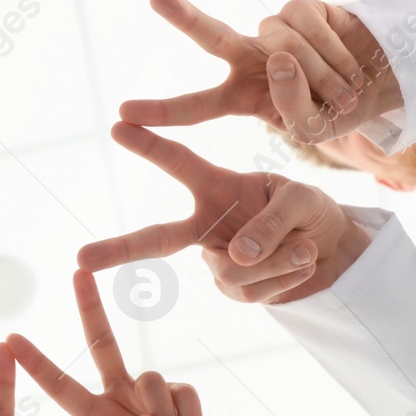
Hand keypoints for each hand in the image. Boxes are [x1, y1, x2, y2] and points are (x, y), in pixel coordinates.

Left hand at [8, 271, 212, 415]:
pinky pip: (185, 396)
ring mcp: (150, 390)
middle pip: (103, 343)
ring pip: (150, 381)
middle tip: (79, 272)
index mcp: (93, 415)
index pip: (60, 385)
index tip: (9, 339)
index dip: (36, 363)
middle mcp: (118, 393)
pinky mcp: (181, 392)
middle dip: (91, 307)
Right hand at [78, 122, 368, 302]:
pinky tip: (303, 262)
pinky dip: (287, 277)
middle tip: (81, 258)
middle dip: (120, 248)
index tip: (118, 123)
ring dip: (276, 260)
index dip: (150, 144)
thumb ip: (270, 224)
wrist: (334, 247)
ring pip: (233, 270)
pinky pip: (256, 291)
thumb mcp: (301, 202)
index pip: (179, 163)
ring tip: (306, 248)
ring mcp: (219, 260)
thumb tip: (237, 258)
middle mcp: (207, 223)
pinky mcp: (237, 290)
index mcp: (217, 187)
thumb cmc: (309, 210)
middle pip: (158, 238)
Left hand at [120, 0, 400, 139]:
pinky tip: (351, 66)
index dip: (161, 112)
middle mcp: (246, 57)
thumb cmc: (336, 113)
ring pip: (285, 44)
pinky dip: (335, 52)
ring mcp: (272, 30)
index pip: (195, 107)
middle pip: (209, 35)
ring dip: (321, 76)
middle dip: (182, 15)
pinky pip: (312, 26)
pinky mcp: (301, 7)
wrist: (378, 84)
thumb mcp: (313, 130)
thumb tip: (279, 59)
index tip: (122, 115)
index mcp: (238, 96)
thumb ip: (293, 108)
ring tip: (345, 96)